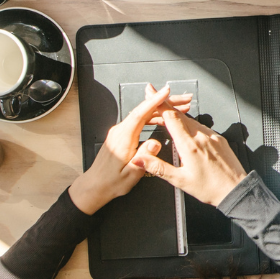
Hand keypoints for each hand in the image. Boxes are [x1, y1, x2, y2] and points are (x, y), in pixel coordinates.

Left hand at [68, 84, 192, 214]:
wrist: (95, 186)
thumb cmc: (111, 182)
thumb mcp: (130, 174)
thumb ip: (143, 158)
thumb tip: (155, 144)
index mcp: (122, 138)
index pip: (139, 114)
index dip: (154, 101)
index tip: (165, 92)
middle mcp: (120, 131)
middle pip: (144, 110)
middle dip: (165, 102)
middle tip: (184, 100)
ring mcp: (121, 131)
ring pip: (144, 114)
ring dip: (162, 109)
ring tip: (180, 108)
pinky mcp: (123, 134)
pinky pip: (141, 120)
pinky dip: (155, 116)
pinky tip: (164, 118)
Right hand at [131, 109, 247, 206]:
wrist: (235, 189)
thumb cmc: (210, 188)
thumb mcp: (179, 180)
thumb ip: (157, 167)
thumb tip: (139, 159)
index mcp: (190, 145)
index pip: (171, 117)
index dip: (159, 103)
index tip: (151, 92)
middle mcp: (202, 136)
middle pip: (180, 116)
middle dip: (166, 107)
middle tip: (154, 100)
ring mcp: (212, 136)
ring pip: (191, 120)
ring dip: (178, 116)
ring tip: (166, 117)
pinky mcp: (219, 139)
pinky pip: (202, 127)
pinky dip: (190, 125)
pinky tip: (186, 130)